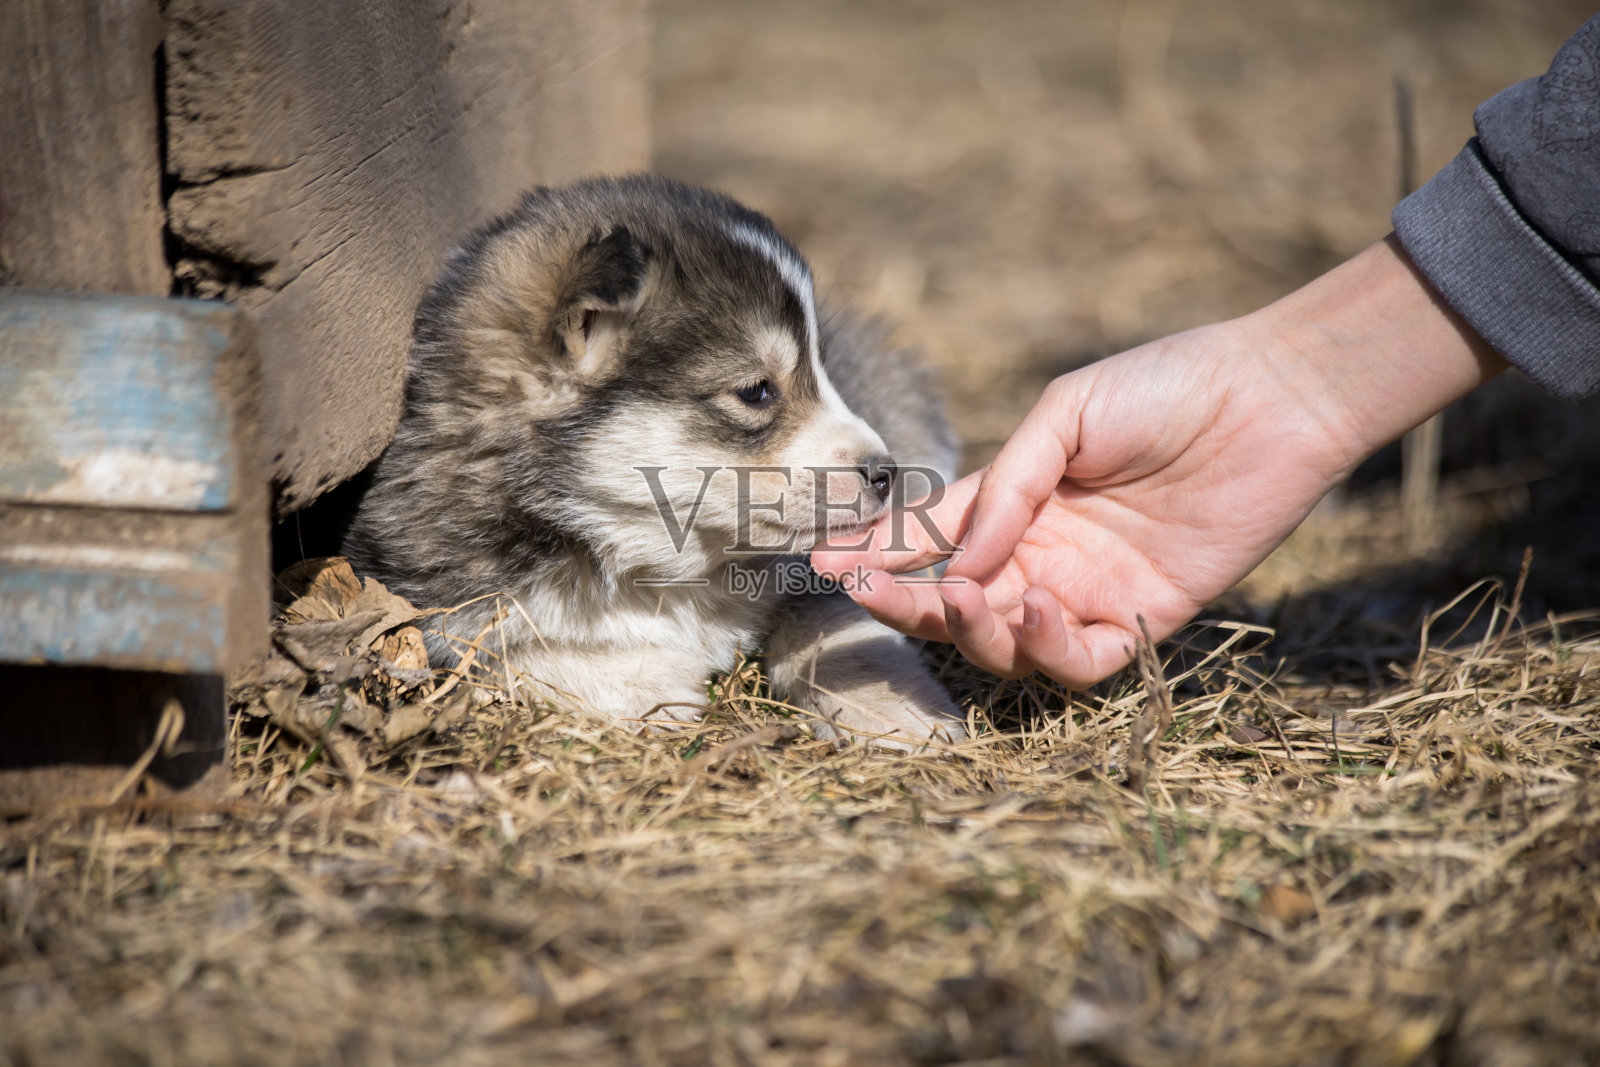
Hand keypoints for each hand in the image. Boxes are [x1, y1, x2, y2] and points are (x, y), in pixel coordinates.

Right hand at [813, 236, 1505, 685]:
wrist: (1270, 397)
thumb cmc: (1166, 387)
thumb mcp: (1065, 414)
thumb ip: (1007, 485)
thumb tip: (962, 561)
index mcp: (1016, 500)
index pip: (931, 537)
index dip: (878, 551)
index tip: (825, 560)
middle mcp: (1043, 554)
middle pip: (956, 601)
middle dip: (905, 600)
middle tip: (868, 593)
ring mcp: (1090, 590)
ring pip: (1007, 644)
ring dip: (975, 629)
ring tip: (973, 598)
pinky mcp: (1145, 618)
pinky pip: (1081, 660)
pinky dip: (1047, 648)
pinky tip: (1036, 609)